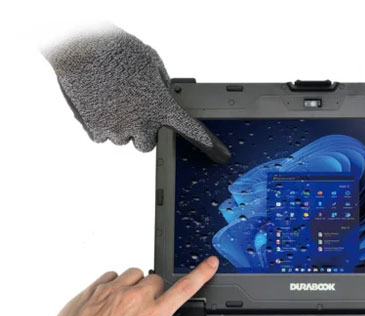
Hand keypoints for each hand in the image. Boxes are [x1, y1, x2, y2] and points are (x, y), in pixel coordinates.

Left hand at [29, 257, 218, 315]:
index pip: (184, 290)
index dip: (201, 275)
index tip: (210, 263)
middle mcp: (133, 300)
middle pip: (157, 280)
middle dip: (155, 292)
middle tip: (144, 308)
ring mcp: (112, 291)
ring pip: (135, 274)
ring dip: (135, 286)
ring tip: (124, 304)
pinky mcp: (94, 288)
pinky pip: (112, 276)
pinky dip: (114, 286)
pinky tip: (108, 302)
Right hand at [43, 26, 230, 162]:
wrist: (81, 47)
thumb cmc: (119, 50)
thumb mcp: (153, 64)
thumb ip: (163, 88)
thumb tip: (167, 99)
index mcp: (161, 105)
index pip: (190, 130)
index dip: (207, 143)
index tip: (219, 154)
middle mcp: (142, 122)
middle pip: (149, 143)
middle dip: (144, 131)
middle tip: (136, 111)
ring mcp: (118, 129)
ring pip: (125, 139)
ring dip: (123, 127)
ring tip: (113, 101)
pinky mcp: (96, 130)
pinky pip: (103, 136)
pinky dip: (103, 125)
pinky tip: (100, 104)